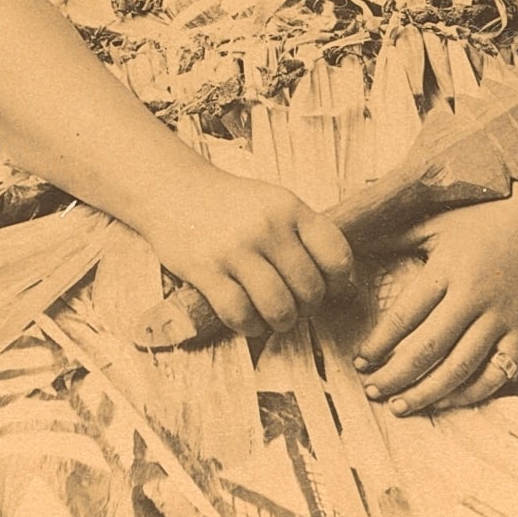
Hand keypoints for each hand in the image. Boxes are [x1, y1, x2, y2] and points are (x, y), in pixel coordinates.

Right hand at [139, 166, 354, 338]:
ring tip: (275, 317)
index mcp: (289, 207)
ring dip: (281, 322)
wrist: (174, 189)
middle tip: (296, 306)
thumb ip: (305, 236)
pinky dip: (250, 326)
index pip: (336, 255)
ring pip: (279, 308)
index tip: (329, 289)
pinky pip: (240, 315)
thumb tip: (343, 287)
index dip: (339, 283)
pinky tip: (249, 319)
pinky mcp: (206, 270)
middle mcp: (266, 226)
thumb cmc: (232, 205)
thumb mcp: (275, 203)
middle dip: (307, 308)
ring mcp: (235, 249)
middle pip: (309, 289)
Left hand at [353, 178, 517, 415]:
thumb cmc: (489, 210)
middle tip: (371, 390)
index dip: (379, 343)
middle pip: (427, 349)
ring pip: (459, 369)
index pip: (405, 315)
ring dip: (426, 393)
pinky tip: (447, 400)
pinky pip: (496, 373)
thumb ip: (397, 235)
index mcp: (448, 267)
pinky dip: (471, 393)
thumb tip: (354, 242)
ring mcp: (502, 316)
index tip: (360, 359)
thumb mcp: (440, 219)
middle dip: (394, 376)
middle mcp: (474, 296)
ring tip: (399, 406)